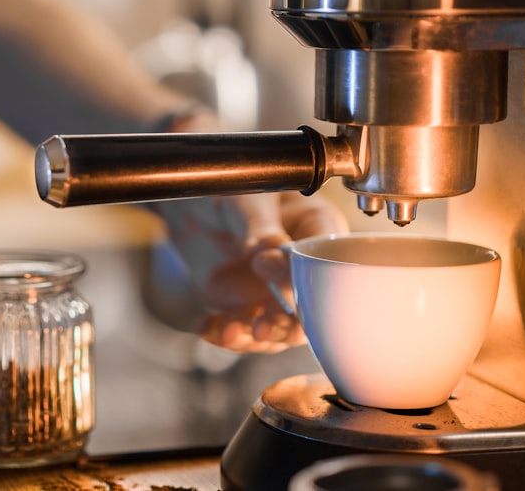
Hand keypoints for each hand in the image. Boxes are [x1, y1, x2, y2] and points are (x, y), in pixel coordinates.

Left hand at [196, 190, 346, 352]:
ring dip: (254, 337)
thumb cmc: (235, 186)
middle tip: (263, 327)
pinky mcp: (245, 307)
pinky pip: (241, 330)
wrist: (194, 201)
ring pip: (277, 329)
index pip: (330, 264)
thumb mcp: (248, 198)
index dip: (314, 283)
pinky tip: (207, 328)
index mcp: (318, 232)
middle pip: (311, 311)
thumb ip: (260, 226)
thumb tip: (272, 251)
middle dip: (288, 327)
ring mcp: (274, 293)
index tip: (281, 281)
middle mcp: (301, 270)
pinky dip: (224, 334)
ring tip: (231, 333)